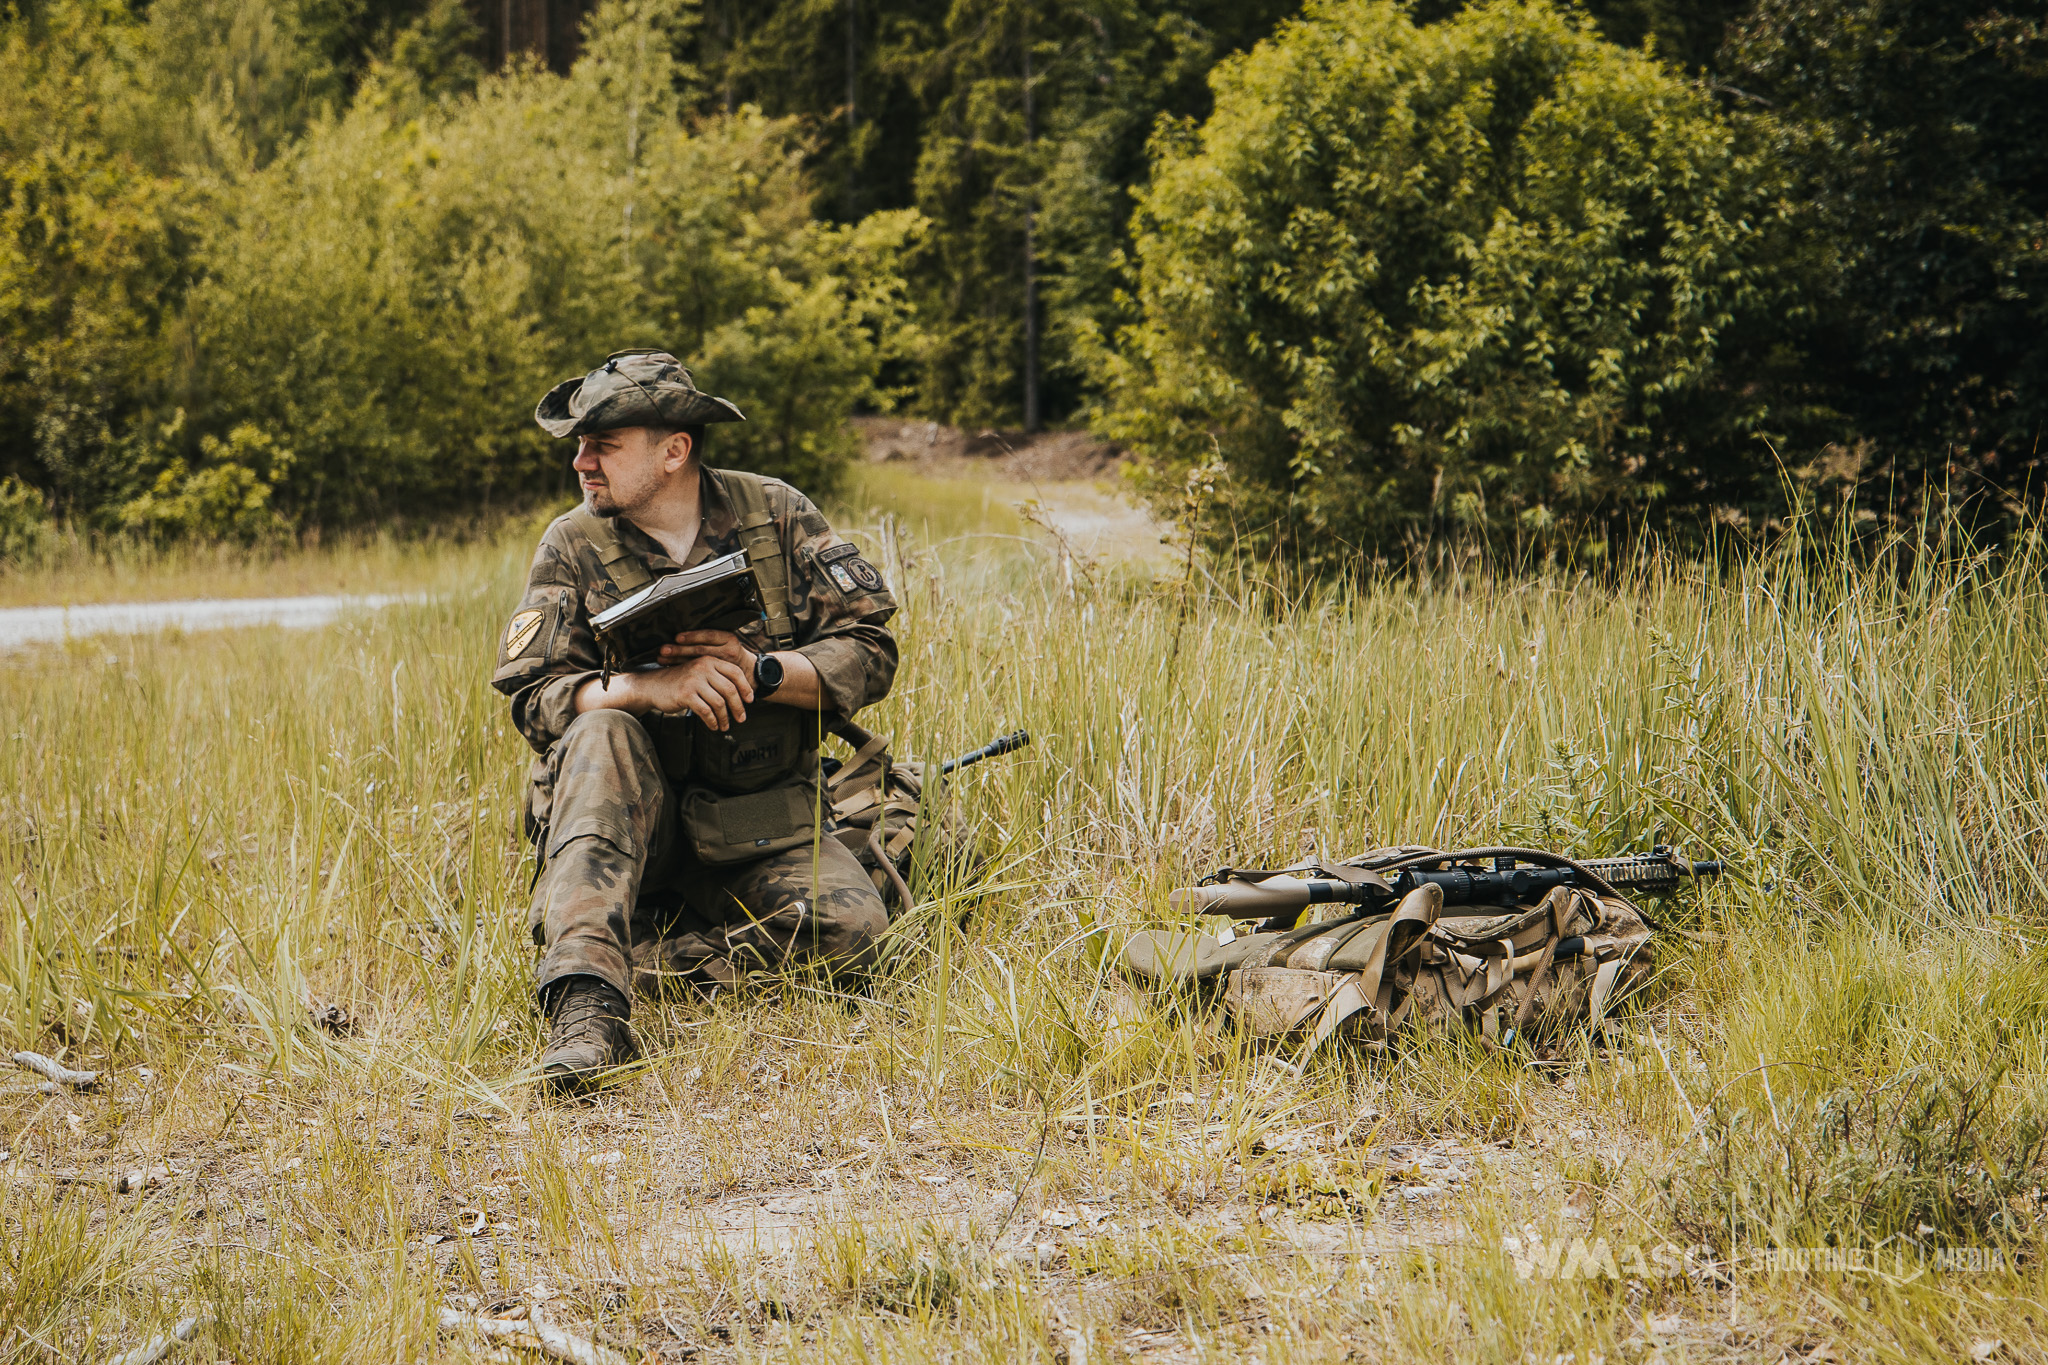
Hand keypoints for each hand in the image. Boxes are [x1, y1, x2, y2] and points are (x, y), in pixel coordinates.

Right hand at [631, 656, 754, 729]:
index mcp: (709, 660)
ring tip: (725, 725)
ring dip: (724, 717)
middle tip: (741, 718)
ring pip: (719, 703)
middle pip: (730, 689)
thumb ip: (716, 678)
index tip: (750, 700)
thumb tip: (739, 696)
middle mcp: (703, 667)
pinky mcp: (686, 694)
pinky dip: (712, 721)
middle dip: (738, 707)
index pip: (735, 673)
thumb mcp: (698, 673)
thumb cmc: (679, 682)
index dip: (745, 687)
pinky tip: (713, 726)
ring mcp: (694, 680)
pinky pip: (706, 711)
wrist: (652, 685)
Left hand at [657, 629, 753, 669]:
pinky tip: (672, 669)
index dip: (693, 636)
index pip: (709, 635)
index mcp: (729, 639)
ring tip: (662, 659)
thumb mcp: (727, 643)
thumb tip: (680, 634)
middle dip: (680, 649)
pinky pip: (701, 674)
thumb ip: (710, 640)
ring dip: (678, 660)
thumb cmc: (732, 655)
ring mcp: (725, 665)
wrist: (751, 671)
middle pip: (701, 649)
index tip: (677, 637)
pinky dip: (685, 670)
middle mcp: (728, 651)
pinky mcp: (722, 677)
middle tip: (663, 650)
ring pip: (699, 662)